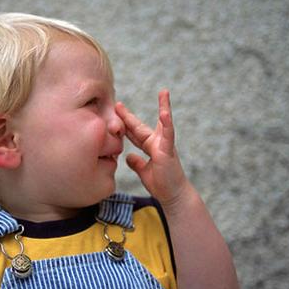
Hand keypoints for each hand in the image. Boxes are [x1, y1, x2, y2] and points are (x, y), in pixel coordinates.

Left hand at [116, 89, 189, 207]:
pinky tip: (165, 112)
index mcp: (151, 147)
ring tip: (164, 92)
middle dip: (129, 115)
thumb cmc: (162, 184)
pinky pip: (169, 135)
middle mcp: (158, 143)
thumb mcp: (144, 172)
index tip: (115, 113)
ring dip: (164, 107)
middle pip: (141, 126)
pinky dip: (167, 124)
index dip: (125, 123)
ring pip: (163, 123)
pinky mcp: (169, 151)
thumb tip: (129, 157)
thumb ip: (137, 163)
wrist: (173, 196)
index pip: (134, 133)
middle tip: (118, 103)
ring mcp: (165, 146)